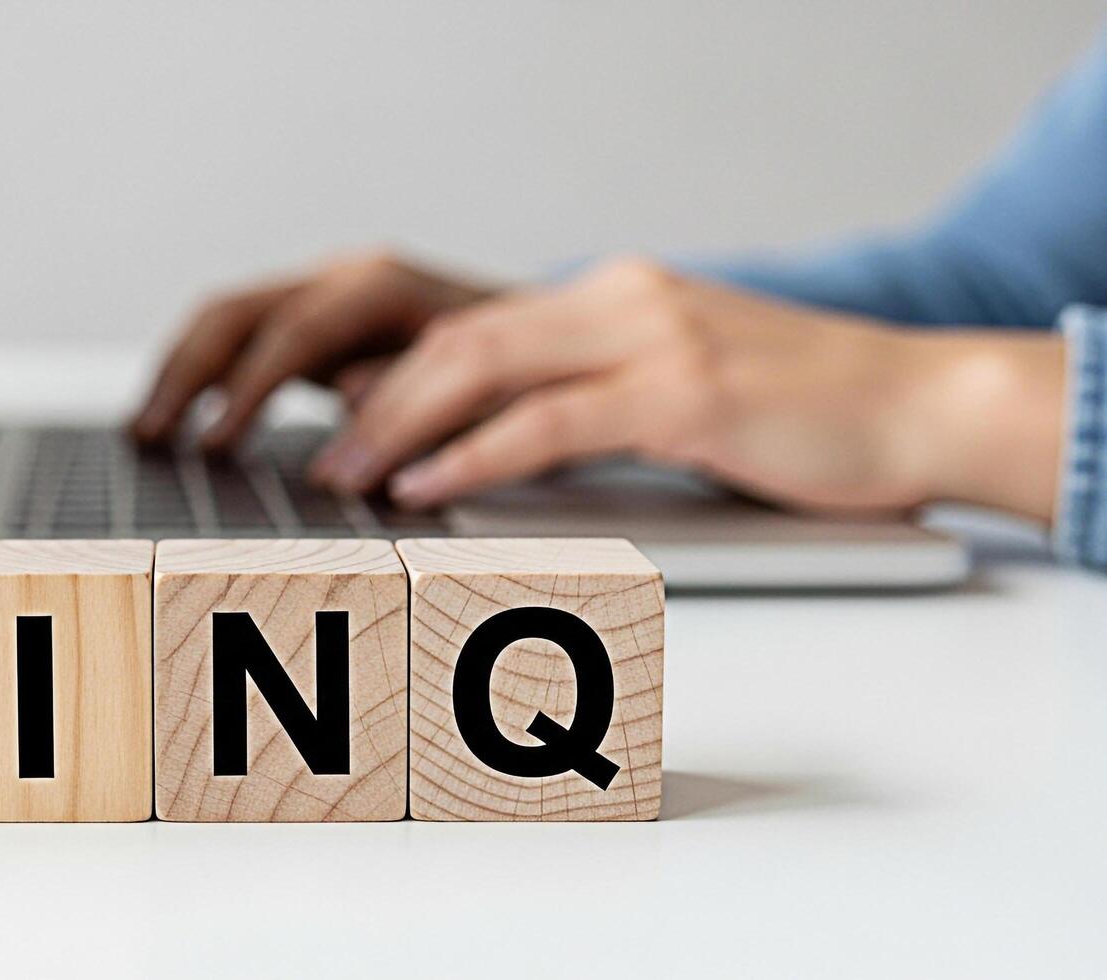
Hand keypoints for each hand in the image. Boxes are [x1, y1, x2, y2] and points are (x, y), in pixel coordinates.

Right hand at [130, 251, 493, 450]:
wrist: (546, 338)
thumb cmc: (518, 373)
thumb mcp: (483, 387)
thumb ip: (417, 392)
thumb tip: (346, 396)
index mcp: (386, 286)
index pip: (297, 330)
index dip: (250, 390)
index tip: (216, 446)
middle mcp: (346, 276)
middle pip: (241, 309)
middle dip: (189, 374)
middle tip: (154, 438)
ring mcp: (325, 291)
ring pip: (226, 316)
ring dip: (180, 372)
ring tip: (146, 433)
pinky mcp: (313, 317)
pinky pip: (238, 334)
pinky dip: (198, 374)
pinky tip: (174, 419)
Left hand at [310, 257, 1065, 522]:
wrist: (926, 403)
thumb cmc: (806, 413)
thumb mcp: (685, 382)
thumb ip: (598, 392)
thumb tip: (501, 430)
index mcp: (617, 296)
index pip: (476, 324)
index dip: (396, 372)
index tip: (338, 417)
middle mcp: (622, 300)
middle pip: (461, 339)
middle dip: (377, 400)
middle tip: (323, 455)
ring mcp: (651, 338)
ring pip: (485, 368)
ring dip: (400, 426)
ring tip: (346, 474)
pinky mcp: (681, 392)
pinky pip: (547, 423)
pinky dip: (471, 455)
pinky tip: (426, 485)